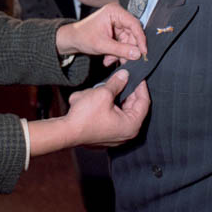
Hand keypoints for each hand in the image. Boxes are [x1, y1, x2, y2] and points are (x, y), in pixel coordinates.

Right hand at [26, 69, 149, 155]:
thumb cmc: (85, 116)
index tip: (138, 75)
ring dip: (115, 98)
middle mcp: (126, 133)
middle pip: (133, 106)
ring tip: (105, 89)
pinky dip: (108, 107)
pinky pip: (112, 117)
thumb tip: (125, 75)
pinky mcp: (106, 135)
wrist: (66, 132)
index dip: (141, 86)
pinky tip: (98, 99)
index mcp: (131, 125)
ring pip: (121, 111)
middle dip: (126, 91)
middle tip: (122, 78)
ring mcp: (116, 136)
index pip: (144, 102)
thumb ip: (117, 83)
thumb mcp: (103, 93)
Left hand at [56, 2, 146, 60]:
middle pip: (132, 34)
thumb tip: (138, 54)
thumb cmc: (82, 37)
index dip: (140, 38)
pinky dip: (118, 53)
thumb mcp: (102, 45)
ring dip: (121, 53)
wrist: (72, 40)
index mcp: (114, 12)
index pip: (134, 24)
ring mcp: (117, 24)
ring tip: (110, 61)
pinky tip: (108, 59)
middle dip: (128, 49)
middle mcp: (118, 16)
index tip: (143, 52)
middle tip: (125, 61)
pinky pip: (123, 44)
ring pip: (128, 41)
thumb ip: (120, 49)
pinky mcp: (116, 32)